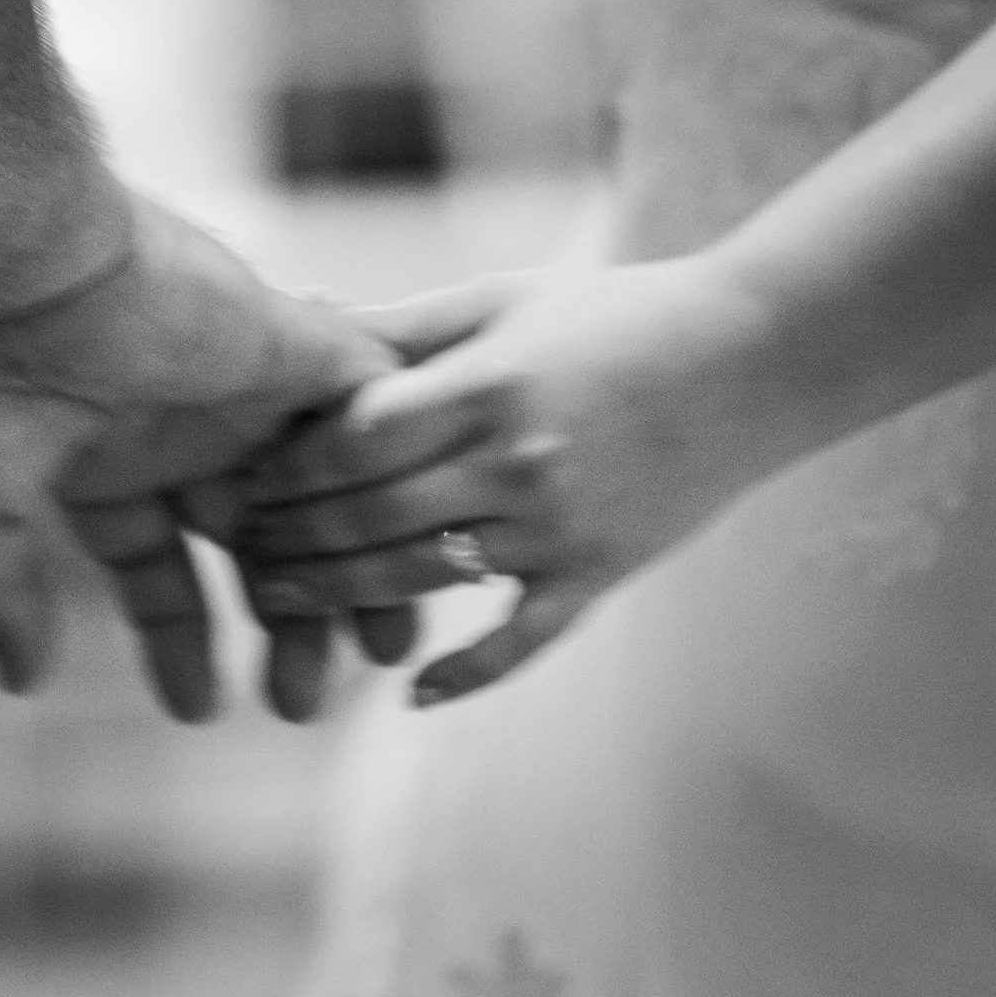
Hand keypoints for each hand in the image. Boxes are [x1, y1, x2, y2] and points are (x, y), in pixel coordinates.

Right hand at [0, 191, 400, 721]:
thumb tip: (20, 680)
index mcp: (95, 460)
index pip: (154, 567)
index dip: (179, 639)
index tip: (202, 711)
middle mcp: (173, 422)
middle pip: (254, 542)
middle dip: (285, 622)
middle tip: (309, 704)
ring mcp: (235, 380)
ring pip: (322, 488)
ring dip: (358, 564)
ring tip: (387, 649)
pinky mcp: (287, 339)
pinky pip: (370, 406)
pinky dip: (398, 463)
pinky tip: (422, 531)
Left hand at [229, 258, 790, 704]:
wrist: (758, 359)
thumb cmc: (616, 314)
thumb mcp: (503, 301)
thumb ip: (403, 328)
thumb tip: (299, 326)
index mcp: (489, 384)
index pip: (358, 436)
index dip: (290, 462)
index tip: (243, 470)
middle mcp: (518, 462)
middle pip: (372, 513)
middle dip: (291, 532)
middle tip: (237, 542)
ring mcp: (560, 527)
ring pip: (422, 578)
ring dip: (337, 594)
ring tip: (275, 598)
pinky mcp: (600, 572)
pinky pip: (524, 641)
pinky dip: (469, 674)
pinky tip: (412, 696)